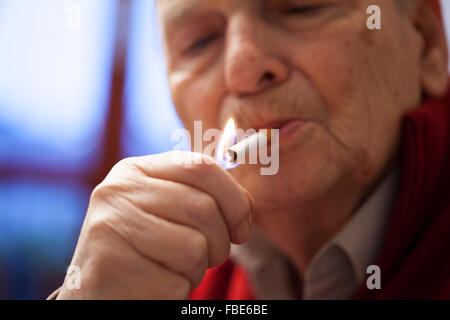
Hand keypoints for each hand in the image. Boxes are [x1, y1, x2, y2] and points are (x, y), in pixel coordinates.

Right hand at [57, 152, 253, 298]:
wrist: (96, 290)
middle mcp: (118, 191)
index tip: (242, 228)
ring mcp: (110, 226)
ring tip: (171, 269)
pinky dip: (177, 290)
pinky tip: (154, 285)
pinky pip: (175, 281)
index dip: (234, 199)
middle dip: (219, 242)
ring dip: (196, 269)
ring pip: (194, 247)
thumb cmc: (143, 250)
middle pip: (203, 208)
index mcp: (135, 171)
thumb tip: (246, 205)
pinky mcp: (110, 265)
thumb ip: (202, 199)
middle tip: (204, 257)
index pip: (200, 167)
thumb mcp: (168, 212)